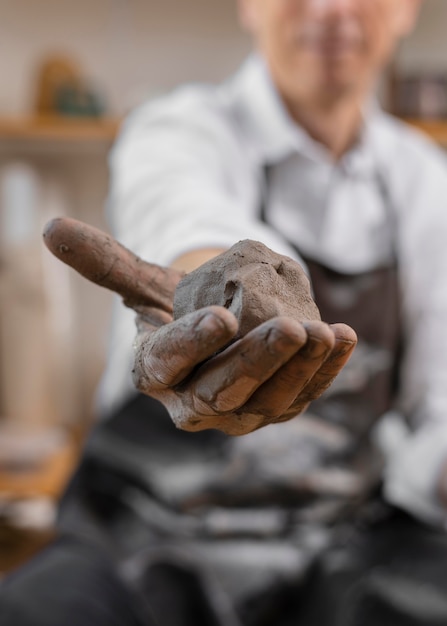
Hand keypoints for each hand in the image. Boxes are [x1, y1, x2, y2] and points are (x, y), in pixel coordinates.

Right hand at [43, 218, 356, 434]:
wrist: (215, 335)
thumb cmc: (177, 309)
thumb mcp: (145, 286)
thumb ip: (107, 263)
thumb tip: (51, 228)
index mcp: (155, 374)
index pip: (168, 365)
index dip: (191, 344)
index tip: (220, 316)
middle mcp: (194, 404)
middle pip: (223, 390)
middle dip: (256, 363)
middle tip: (288, 329)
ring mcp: (241, 413)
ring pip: (270, 400)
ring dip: (300, 369)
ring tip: (325, 333)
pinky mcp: (278, 407)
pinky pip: (305, 393)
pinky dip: (327, 371)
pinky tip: (344, 339)